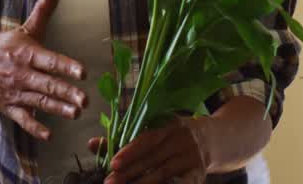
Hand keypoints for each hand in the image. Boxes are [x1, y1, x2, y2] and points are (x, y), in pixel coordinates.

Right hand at [0, 0, 87, 141]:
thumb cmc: (3, 45)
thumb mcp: (24, 28)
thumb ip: (44, 10)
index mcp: (26, 53)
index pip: (49, 60)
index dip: (66, 65)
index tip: (83, 72)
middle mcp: (22, 73)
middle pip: (47, 83)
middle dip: (66, 92)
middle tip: (85, 100)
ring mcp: (15, 92)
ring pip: (39, 101)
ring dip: (57, 108)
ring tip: (76, 113)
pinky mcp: (9, 107)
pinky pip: (22, 118)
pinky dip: (34, 126)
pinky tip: (49, 134)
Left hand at [89, 118, 209, 183]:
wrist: (211, 139)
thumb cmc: (172, 135)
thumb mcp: (153, 131)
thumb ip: (123, 138)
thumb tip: (91, 144)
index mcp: (169, 126)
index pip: (147, 139)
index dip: (130, 151)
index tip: (112, 163)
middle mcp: (182, 141)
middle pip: (153, 159)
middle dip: (129, 173)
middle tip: (110, 182)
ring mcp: (192, 158)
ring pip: (164, 174)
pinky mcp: (198, 174)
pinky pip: (180, 183)